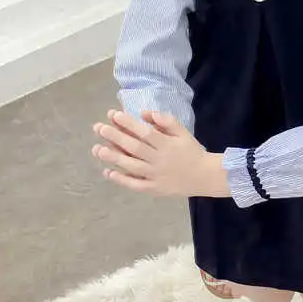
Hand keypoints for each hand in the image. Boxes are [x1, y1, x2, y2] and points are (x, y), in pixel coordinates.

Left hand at [92, 110, 229, 197]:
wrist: (205, 176)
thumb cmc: (192, 151)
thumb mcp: (183, 132)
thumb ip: (166, 121)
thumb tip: (146, 113)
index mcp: (167, 144)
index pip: (144, 132)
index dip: (128, 123)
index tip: (113, 115)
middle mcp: (159, 159)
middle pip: (134, 147)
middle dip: (115, 137)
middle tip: (98, 128)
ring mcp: (155, 175)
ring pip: (131, 166)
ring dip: (113, 157)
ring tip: (97, 149)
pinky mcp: (154, 189)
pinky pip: (136, 184)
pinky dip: (122, 180)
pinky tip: (108, 172)